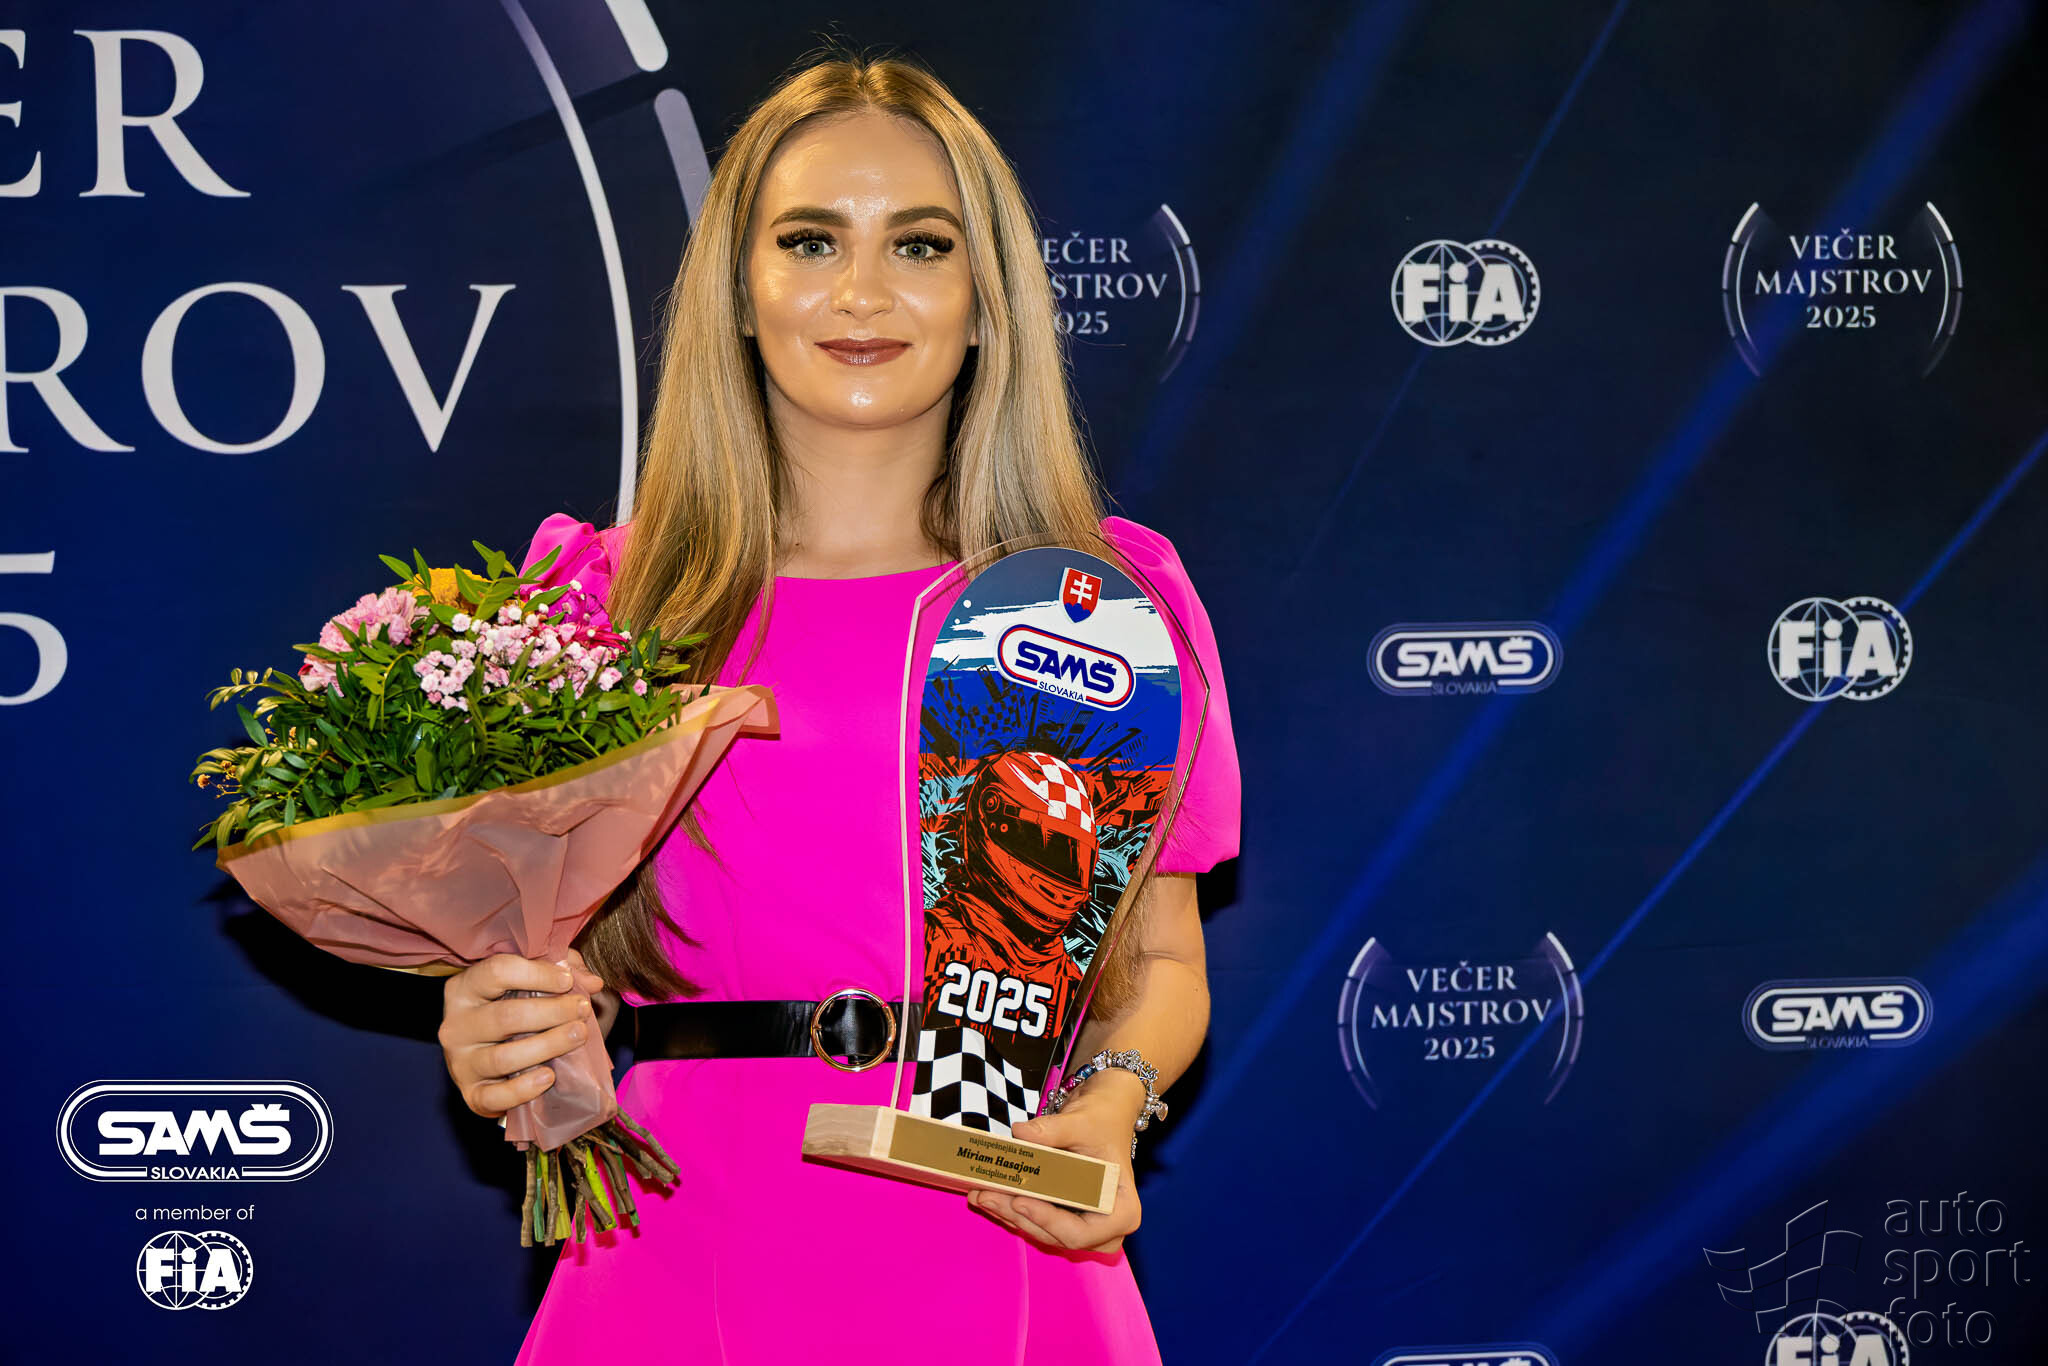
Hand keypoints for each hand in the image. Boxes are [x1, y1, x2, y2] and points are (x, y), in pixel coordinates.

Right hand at [438, 948, 606, 1119]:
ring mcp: (460, 1063)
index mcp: (465, 987)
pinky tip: (549, 1076)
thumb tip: (592, 983)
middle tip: (582, 1010)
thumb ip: (565, 972)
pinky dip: (523, 1089)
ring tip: (578, 1036)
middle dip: (551, 1012)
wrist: (495, 1056)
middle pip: (505, 1016)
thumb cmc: (517, 1008)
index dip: (538, 974)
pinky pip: (495, 1097)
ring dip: (547, 1046)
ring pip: (503, 1057)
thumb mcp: (537, 980)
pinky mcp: (471, 1095)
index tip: (568, 980)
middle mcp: (455, 1025)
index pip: (498, 972)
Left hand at [967, 1072, 1145, 1253]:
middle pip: (1056, 1236)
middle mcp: (1105, 1228)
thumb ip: (1052, 1130)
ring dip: (1009, 1215)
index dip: (1048, 1221)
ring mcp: (1085, 1226)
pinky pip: (1037, 1221)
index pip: (1081, 1232)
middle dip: (1018, 1216)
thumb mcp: (1082, 1122)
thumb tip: (1020, 1134)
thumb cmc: (1103, 1120)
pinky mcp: (1066, 1218)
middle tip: (986, 1194)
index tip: (1020, 1200)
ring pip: (1042, 1232)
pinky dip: (1012, 1210)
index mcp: (1122, 1211)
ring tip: (980, 1193)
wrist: (1105, 1112)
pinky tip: (987, 1194)